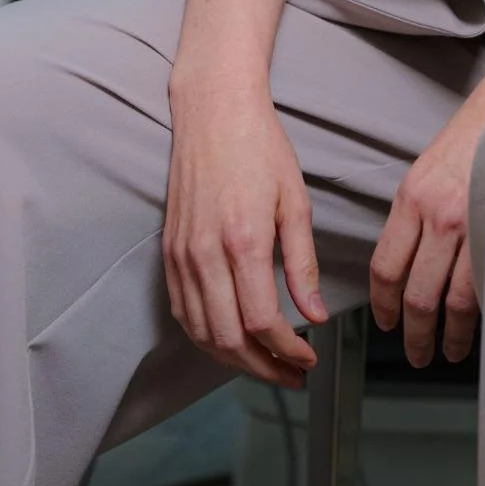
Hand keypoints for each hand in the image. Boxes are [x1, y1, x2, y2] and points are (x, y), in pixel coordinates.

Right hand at [164, 76, 327, 388]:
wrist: (212, 110)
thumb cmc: (260, 147)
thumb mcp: (296, 201)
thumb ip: (303, 264)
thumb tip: (316, 315)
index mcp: (244, 240)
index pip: (263, 322)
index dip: (288, 352)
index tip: (309, 359)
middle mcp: (206, 254)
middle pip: (229, 339)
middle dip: (264, 368)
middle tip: (293, 375)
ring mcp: (182, 255)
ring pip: (202, 333)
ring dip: (235, 361)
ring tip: (267, 366)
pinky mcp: (168, 252)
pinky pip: (183, 313)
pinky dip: (207, 338)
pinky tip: (231, 342)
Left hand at [369, 96, 484, 367]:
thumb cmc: (478, 134)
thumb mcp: (430, 168)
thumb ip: (417, 214)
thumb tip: (411, 264)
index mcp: (412, 196)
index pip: (385, 267)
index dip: (383, 305)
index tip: (387, 323)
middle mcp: (438, 213)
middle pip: (416, 294)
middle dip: (414, 334)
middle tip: (417, 353)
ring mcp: (473, 223)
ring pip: (452, 300)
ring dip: (449, 335)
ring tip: (450, 351)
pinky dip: (481, 315)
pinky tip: (481, 326)